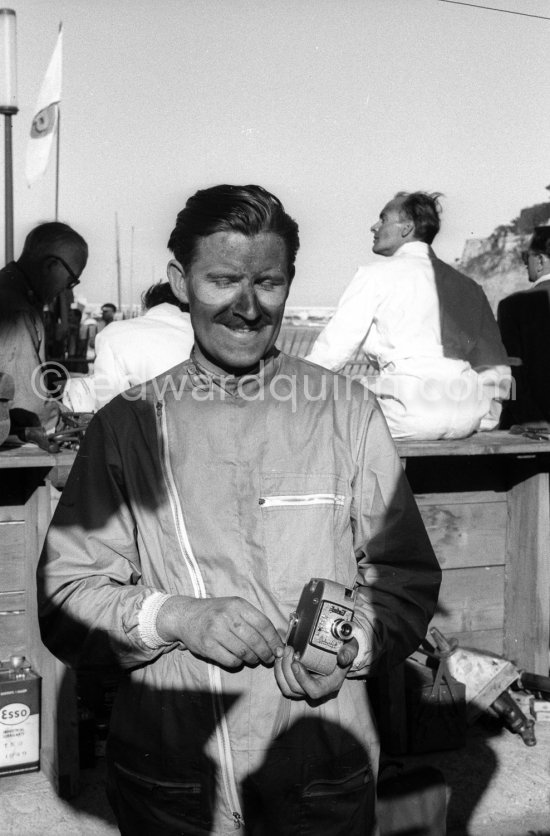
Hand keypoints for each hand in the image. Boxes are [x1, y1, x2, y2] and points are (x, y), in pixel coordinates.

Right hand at [157, 595, 282, 668]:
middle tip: (269, 658)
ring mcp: (215, 631)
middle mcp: (226, 616)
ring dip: (253, 659)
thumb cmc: (215, 612)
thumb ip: (253, 620)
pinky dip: (238, 663)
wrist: (186, 616)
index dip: (274, 639)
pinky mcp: (207, 646)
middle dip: (266, 653)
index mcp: (237, 605)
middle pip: (255, 640)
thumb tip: (276, 641)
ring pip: (244, 652)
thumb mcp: (234, 607)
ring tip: (254, 659)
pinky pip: (230, 660)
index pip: (263, 624)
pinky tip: (238, 659)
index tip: (279, 649)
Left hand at [274, 637, 358, 700]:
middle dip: (287, 669)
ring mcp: (306, 686)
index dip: (302, 679)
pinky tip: (280, 653)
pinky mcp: (297, 681)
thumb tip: (342, 658)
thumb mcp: (351, 648)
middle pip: (296, 689)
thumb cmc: (346, 648)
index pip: (314, 691)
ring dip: (280, 669)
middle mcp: (318, 689)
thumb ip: (349, 652)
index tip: (296, 662)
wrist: (340, 648)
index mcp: (331, 684)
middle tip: (288, 649)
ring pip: (286, 688)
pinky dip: (278, 668)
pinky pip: (283, 681)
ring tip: (282, 651)